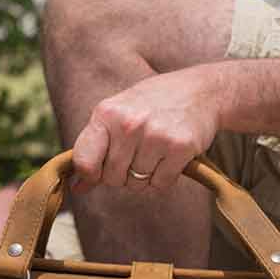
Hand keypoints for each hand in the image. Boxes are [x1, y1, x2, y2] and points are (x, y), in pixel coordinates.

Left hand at [72, 67, 223, 192]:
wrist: (202, 91)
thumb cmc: (154, 104)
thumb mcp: (118, 114)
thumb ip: (95, 147)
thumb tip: (77, 188)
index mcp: (107, 113)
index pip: (84, 162)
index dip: (90, 174)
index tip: (99, 172)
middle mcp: (129, 124)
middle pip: (113, 178)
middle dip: (123, 175)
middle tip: (137, 155)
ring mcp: (155, 135)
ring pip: (138, 184)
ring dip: (146, 177)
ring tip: (155, 152)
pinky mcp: (180, 147)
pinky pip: (161, 184)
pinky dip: (165, 178)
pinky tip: (170, 157)